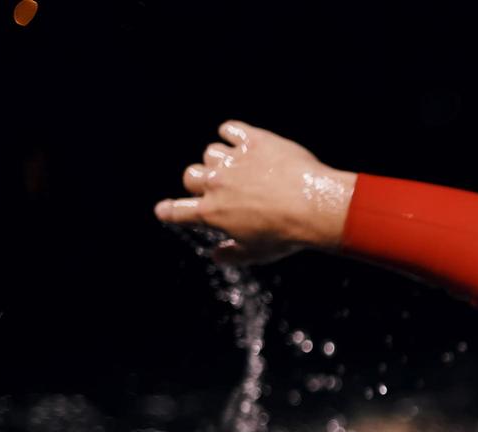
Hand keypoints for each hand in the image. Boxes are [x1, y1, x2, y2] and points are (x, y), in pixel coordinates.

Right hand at [153, 121, 355, 263]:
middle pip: (190, 175)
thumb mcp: (259, 253)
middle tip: (220, 188)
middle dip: (199, 181)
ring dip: (220, 160)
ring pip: (211, 152)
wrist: (314, 206)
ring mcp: (234, 160)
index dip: (169, 211)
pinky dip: (232, 134)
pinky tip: (243, 142)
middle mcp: (217, 183)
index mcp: (213, 213)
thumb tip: (217, 255)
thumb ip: (233, 255)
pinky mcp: (254, 141)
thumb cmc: (288, 234)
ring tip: (242, 169)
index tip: (163, 210)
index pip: (180, 211)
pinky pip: (230, 129)